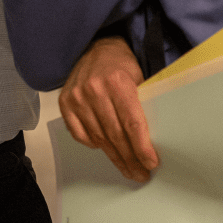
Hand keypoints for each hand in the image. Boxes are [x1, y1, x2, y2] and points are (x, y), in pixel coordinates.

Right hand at [59, 36, 158, 181]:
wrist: (96, 48)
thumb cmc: (122, 66)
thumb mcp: (140, 77)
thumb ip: (145, 104)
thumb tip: (157, 139)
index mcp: (117, 81)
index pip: (131, 123)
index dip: (142, 147)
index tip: (151, 163)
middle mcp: (94, 89)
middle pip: (115, 134)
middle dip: (130, 158)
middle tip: (141, 173)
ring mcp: (77, 97)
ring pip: (98, 138)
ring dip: (115, 157)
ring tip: (128, 169)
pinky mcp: (65, 103)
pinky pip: (79, 134)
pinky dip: (93, 144)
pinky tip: (105, 148)